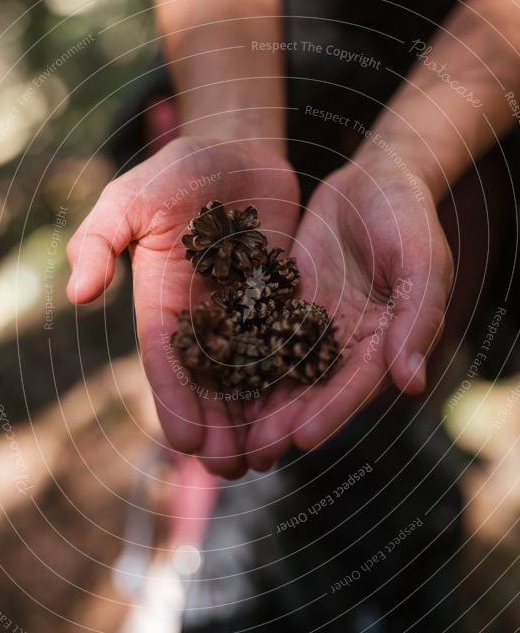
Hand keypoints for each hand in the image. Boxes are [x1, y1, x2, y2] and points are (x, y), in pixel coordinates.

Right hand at [67, 137, 299, 477]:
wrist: (237, 150)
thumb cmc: (177, 170)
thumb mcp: (130, 198)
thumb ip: (99, 241)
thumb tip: (77, 294)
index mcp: (160, 302)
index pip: (165, 362)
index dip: (175, 403)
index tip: (185, 444)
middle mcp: (200, 318)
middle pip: (207, 384)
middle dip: (217, 429)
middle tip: (232, 471)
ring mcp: (241, 312)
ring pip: (247, 378)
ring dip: (253, 421)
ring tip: (267, 459)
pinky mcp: (278, 301)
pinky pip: (285, 347)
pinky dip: (290, 383)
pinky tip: (303, 414)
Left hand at [245, 159, 452, 467]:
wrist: (374, 179)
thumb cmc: (408, 217)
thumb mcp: (422, 261)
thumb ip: (417, 318)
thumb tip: (412, 383)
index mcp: (385, 341)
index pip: (355, 385)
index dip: (330, 412)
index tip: (302, 438)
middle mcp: (346, 343)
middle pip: (312, 391)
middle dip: (283, 423)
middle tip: (252, 454)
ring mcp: (313, 324)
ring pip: (280, 372)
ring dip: (255, 406)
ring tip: (226, 437)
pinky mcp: (285, 302)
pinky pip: (259, 334)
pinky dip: (238, 359)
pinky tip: (209, 382)